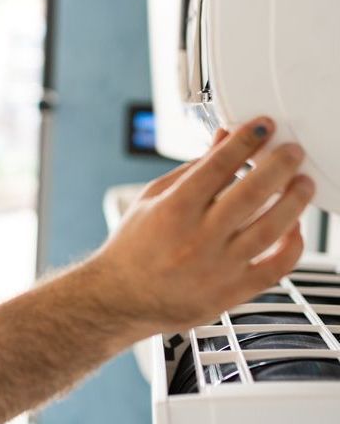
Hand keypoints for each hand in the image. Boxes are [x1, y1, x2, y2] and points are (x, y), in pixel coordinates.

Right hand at [87, 117, 314, 336]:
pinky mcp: (232, 292)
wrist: (121, 297)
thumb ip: (191, 170)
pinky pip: (276, 268)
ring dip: (294, 200)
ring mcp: (218, 267)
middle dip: (279, 164)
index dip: (245, 141)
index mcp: (173, 209)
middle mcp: (197, 237)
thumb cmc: (133, 247)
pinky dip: (293, 245)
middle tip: (292, 151)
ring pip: (271, 228)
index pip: (218, 166)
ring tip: (302, 183)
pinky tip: (294, 227)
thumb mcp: (152, 199)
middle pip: (252, 193)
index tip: (262, 126)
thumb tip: (223, 141)